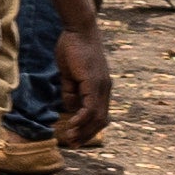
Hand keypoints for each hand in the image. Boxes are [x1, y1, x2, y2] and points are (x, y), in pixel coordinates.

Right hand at [53, 25, 113, 146]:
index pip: (100, 115)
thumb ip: (71, 92)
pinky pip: (91, 105)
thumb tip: (70, 108)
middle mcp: (104, 88)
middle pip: (101, 119)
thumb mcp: (69, 75)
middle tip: (73, 145)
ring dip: (84, 130)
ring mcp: (101, 85)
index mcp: (100, 88)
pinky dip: (83, 118)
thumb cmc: (73, 49)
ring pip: (97, 115)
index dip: (89, 129)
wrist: (79, 30)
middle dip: (87, 134)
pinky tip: (73, 125)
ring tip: (71, 139)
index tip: (76, 139)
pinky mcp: (94, 81)